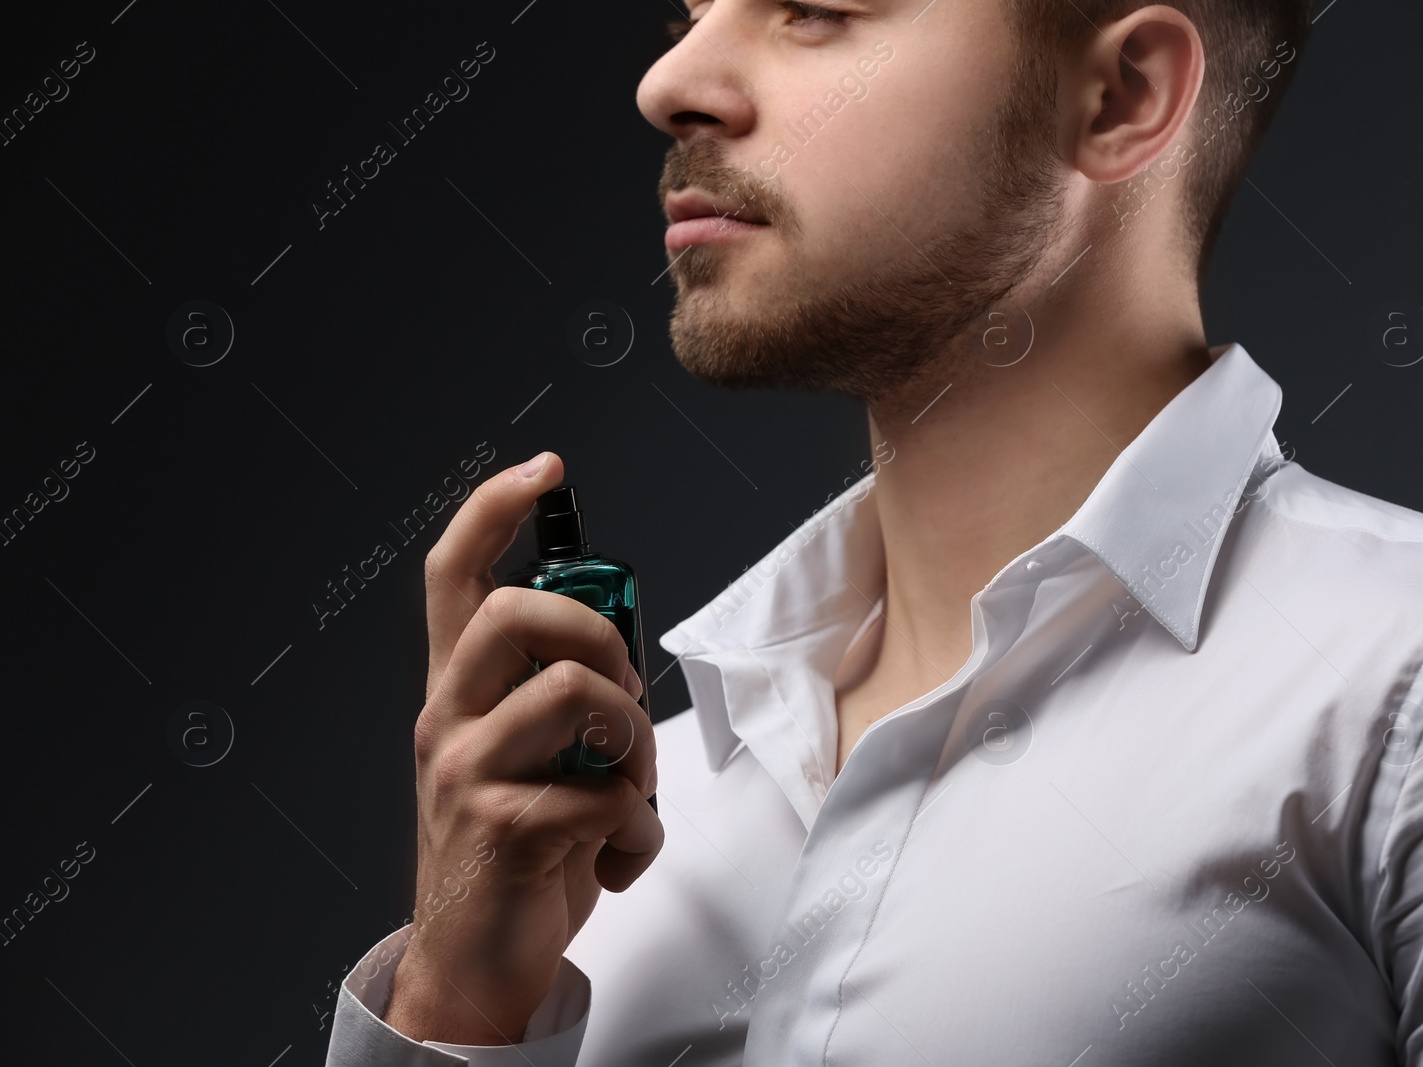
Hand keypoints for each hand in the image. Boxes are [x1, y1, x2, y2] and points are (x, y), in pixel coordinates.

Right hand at [383, 451, 661, 1044]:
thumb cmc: (520, 847)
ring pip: (573, 695)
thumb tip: (619, 649)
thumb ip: (560, 699)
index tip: (546, 466)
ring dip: (634, 741)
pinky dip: (639, 833)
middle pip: (516, 614)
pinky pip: (604, 797)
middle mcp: (449, 720)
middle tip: (623, 693)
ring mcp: (467, 775)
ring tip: (630, 788)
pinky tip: (619, 859)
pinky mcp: (500, 831)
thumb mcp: (529, 759)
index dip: (494, 509)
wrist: (475, 963)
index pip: (454, 575)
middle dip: (599, 636)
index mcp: (459, 692)